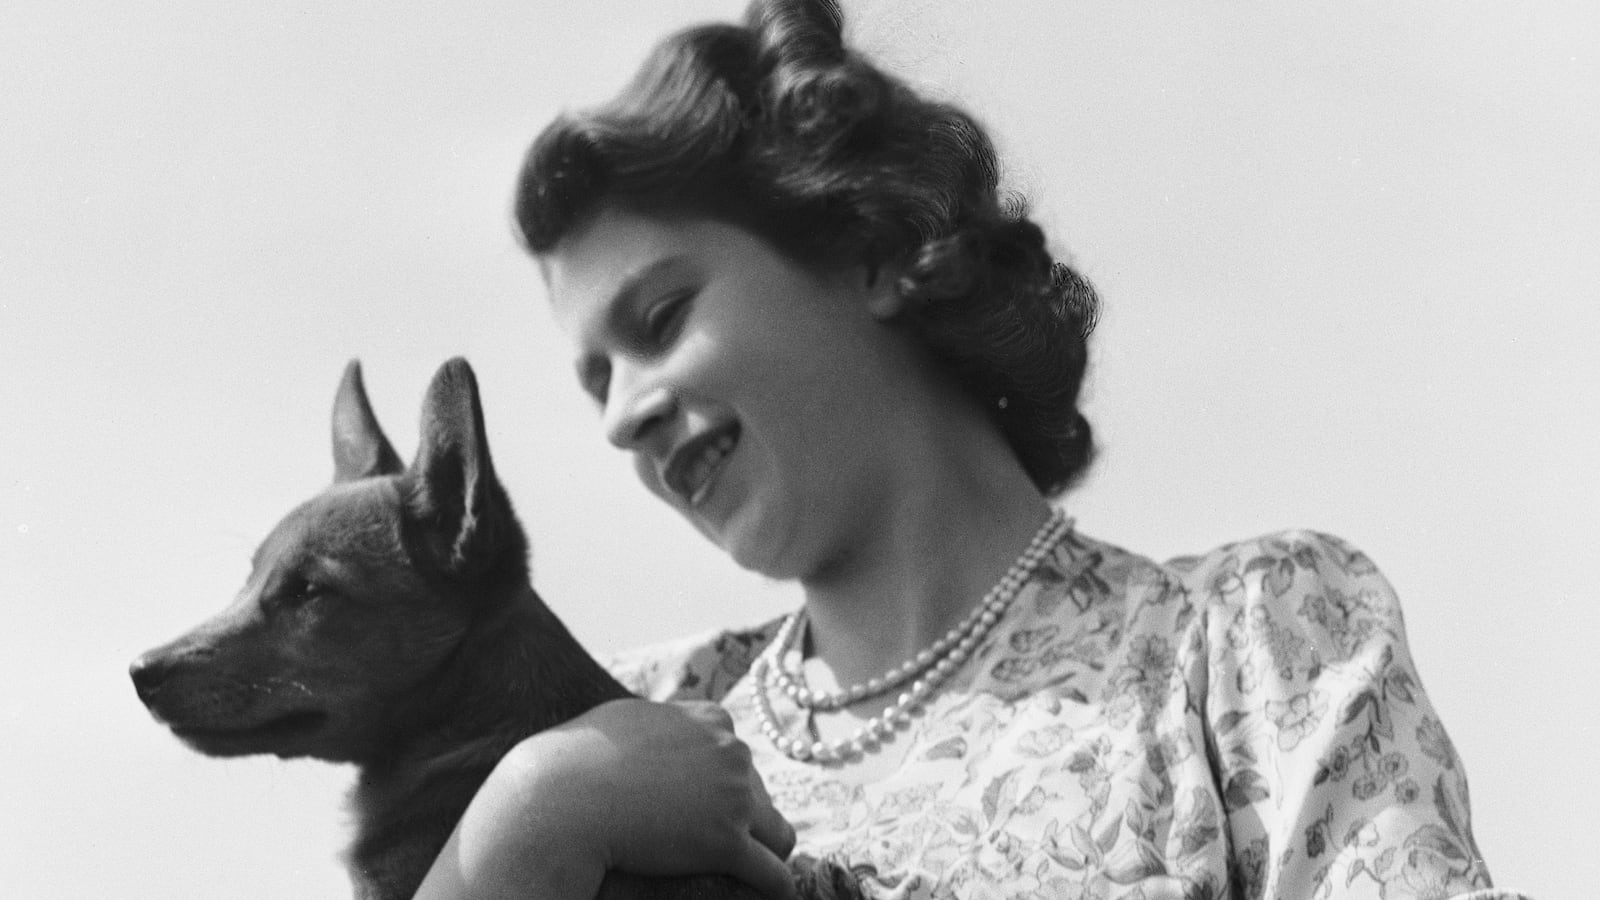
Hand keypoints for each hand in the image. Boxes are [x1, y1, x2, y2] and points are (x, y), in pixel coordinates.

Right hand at [415, 698, 796, 899]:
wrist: (564, 796)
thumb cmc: (579, 760)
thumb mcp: (625, 721)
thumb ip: (655, 722)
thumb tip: (655, 720)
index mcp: (709, 720)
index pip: (734, 751)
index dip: (723, 781)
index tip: (708, 803)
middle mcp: (730, 751)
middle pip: (756, 790)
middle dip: (743, 816)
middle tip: (723, 840)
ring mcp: (733, 797)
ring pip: (777, 831)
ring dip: (766, 851)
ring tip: (757, 871)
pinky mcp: (726, 843)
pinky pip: (771, 874)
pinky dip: (776, 888)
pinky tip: (773, 898)